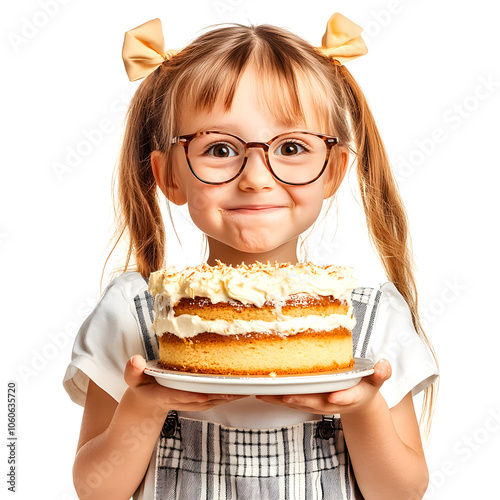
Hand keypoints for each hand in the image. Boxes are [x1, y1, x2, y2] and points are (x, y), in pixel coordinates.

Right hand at [124, 355, 247, 414]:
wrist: (147, 402)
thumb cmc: (142, 386)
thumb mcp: (134, 378)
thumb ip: (133, 371)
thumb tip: (135, 360)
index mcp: (165, 395)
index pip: (181, 396)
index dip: (194, 395)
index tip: (206, 394)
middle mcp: (182, 400)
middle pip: (204, 399)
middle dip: (221, 395)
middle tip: (237, 387)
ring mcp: (192, 402)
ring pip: (214, 400)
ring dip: (230, 395)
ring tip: (247, 387)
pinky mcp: (200, 400)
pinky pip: (216, 398)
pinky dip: (229, 394)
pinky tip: (243, 388)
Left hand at [256, 359, 391, 415]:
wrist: (355, 402)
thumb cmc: (363, 386)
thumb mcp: (374, 380)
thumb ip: (379, 374)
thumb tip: (384, 365)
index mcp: (351, 395)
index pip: (348, 398)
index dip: (342, 398)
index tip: (335, 398)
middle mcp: (331, 402)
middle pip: (316, 402)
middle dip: (302, 400)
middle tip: (288, 397)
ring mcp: (317, 403)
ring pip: (298, 402)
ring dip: (281, 400)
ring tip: (264, 393)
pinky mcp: (305, 401)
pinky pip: (289, 400)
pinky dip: (275, 397)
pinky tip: (260, 391)